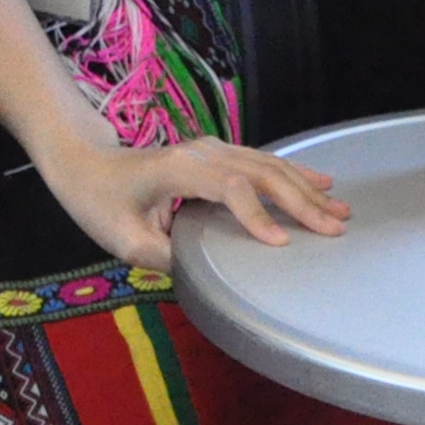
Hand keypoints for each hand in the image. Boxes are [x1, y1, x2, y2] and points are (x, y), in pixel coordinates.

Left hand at [35, 124, 348, 267]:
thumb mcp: (123, 241)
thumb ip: (164, 258)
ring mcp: (209, 149)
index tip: (279, 243)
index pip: (228, 187)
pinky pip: (261, 161)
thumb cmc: (99, 200)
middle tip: (335, 229)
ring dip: (304, 188)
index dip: (255, 214)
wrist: (84, 161)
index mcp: (177, 169)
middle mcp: (199, 152)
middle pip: (259, 172)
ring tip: (340, 209)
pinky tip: (320, 182)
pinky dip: (293, 174)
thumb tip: (204, 276)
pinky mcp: (215, 154)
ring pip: (267, 164)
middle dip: (300, 201)